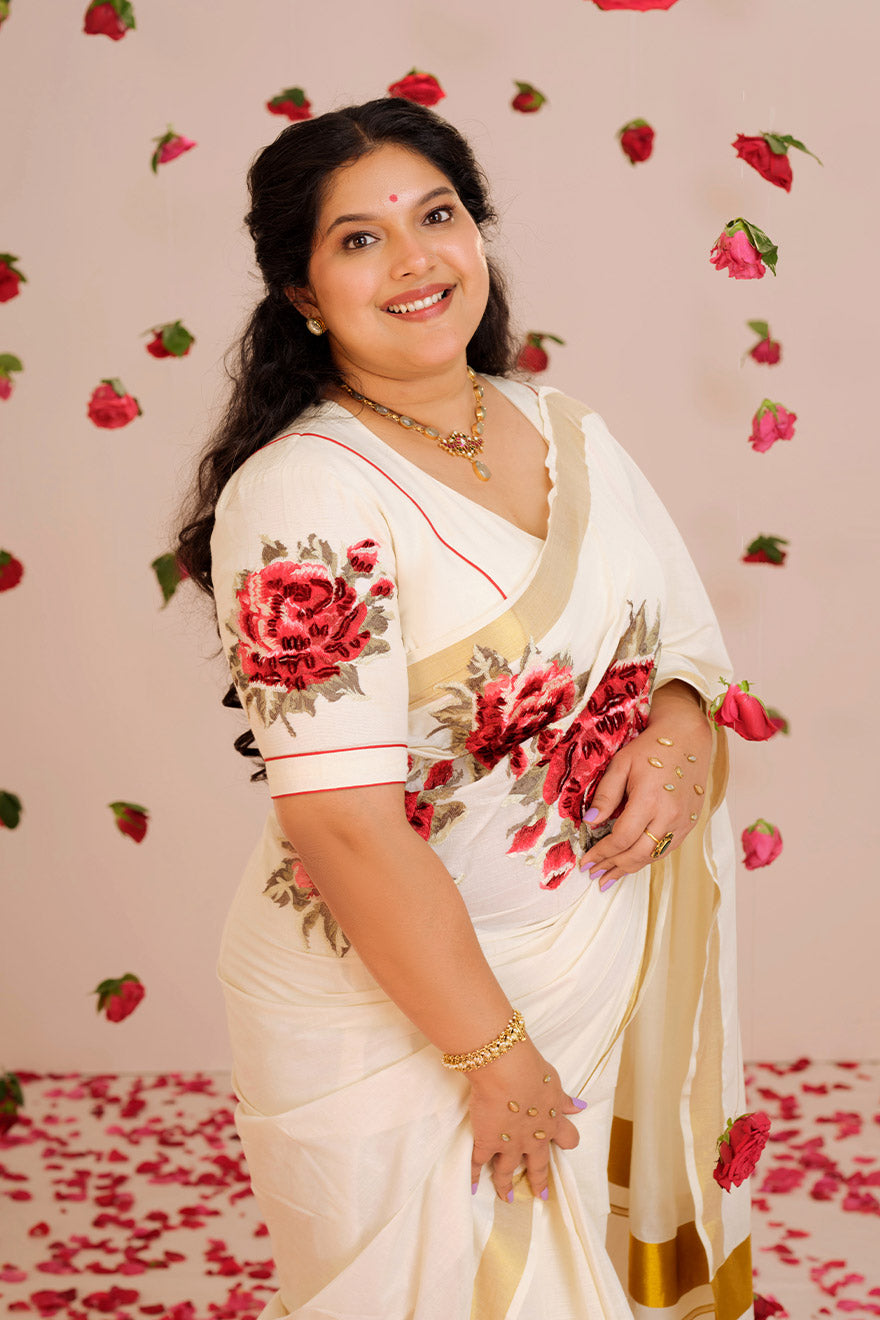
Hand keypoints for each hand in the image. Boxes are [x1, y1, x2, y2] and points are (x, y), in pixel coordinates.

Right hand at [468, 1038, 584, 1201]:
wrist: (507, 1073)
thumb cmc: (532, 1071)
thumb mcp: (553, 1083)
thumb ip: (563, 1100)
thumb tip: (580, 1107)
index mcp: (552, 1122)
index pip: (567, 1139)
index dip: (566, 1141)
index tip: (566, 1146)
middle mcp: (532, 1139)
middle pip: (538, 1165)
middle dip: (539, 1180)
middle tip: (539, 1194)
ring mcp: (509, 1143)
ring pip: (507, 1170)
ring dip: (506, 1185)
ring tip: (506, 1198)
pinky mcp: (487, 1141)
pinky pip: (478, 1163)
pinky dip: (474, 1175)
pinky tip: (473, 1187)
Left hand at [579, 681, 711, 888]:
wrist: (687, 738)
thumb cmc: (651, 748)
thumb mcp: (621, 764)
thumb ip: (606, 795)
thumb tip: (590, 823)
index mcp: (649, 800)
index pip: (621, 838)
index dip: (601, 853)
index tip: (586, 861)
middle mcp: (669, 816)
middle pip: (638, 854)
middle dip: (613, 867)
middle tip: (593, 875)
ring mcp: (683, 822)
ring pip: (654, 857)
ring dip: (629, 869)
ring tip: (609, 877)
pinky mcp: (690, 824)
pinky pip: (667, 849)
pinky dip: (647, 859)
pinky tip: (632, 862)